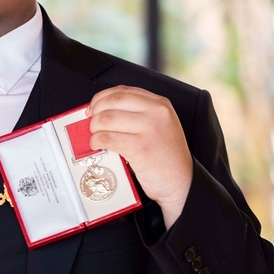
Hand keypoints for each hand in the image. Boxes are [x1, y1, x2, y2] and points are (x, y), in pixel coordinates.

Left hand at [87, 86, 192, 228]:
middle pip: (112, 102)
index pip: (122, 91)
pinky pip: (108, 138)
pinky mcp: (140, 148)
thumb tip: (101, 110)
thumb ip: (136, 113)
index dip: (102, 98)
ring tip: (96, 137)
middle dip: (96, 113)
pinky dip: (96, 141)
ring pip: (107, 119)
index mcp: (160, 104)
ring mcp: (150, 129)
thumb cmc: (165, 156)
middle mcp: (156, 112)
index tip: (93, 107)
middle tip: (92, 124)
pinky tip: (97, 145)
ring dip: (94, 129)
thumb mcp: (158, 125)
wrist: (181, 182)